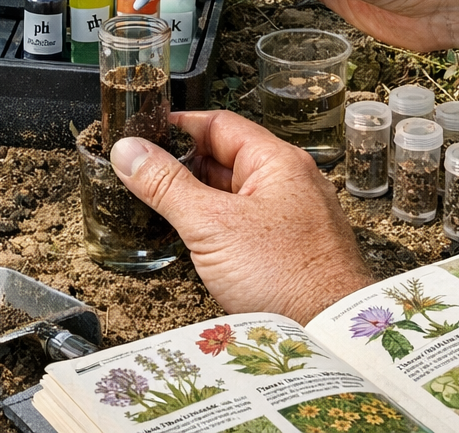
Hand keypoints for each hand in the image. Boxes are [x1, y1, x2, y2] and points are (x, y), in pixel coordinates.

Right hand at [111, 110, 372, 322]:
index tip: (142, 133)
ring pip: (233, 193)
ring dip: (198, 197)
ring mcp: (292, 216)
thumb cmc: (286, 276)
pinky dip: (216, 223)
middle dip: (182, 165)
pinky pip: (244, 222)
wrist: (330, 334)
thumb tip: (128, 151)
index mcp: (277, 162)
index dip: (177, 126)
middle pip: (225, 158)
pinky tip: (194, 237)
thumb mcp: (211, 224)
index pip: (219, 124)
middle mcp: (290, 183)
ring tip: (159, 204)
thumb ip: (165, 184)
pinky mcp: (290, 248)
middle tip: (141, 172)